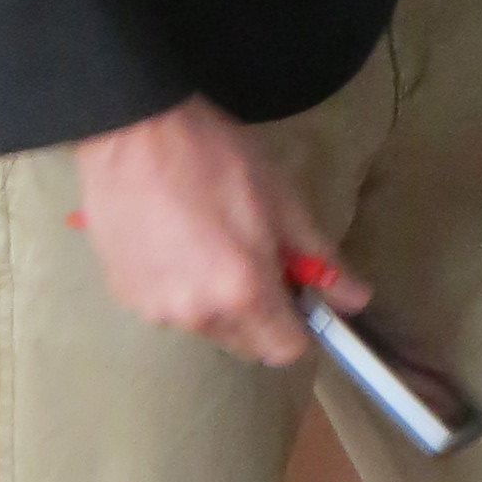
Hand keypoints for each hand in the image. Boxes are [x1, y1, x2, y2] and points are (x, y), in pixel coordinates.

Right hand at [73, 96, 357, 369]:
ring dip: (219, 303)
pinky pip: (169, 310)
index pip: (286, 351)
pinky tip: (174, 244)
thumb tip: (356, 300)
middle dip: (262, 315)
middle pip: (247, 343)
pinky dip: (180, 290)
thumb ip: (321, 260)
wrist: (133, 130)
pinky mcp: (124, 296)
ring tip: (210, 245)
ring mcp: (155, 310)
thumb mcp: (283, 202)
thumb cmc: (217, 158)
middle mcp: (198, 316)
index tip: (298, 294)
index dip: (301, 326)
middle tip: (256, 260)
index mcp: (244, 294)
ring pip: (207, 327)